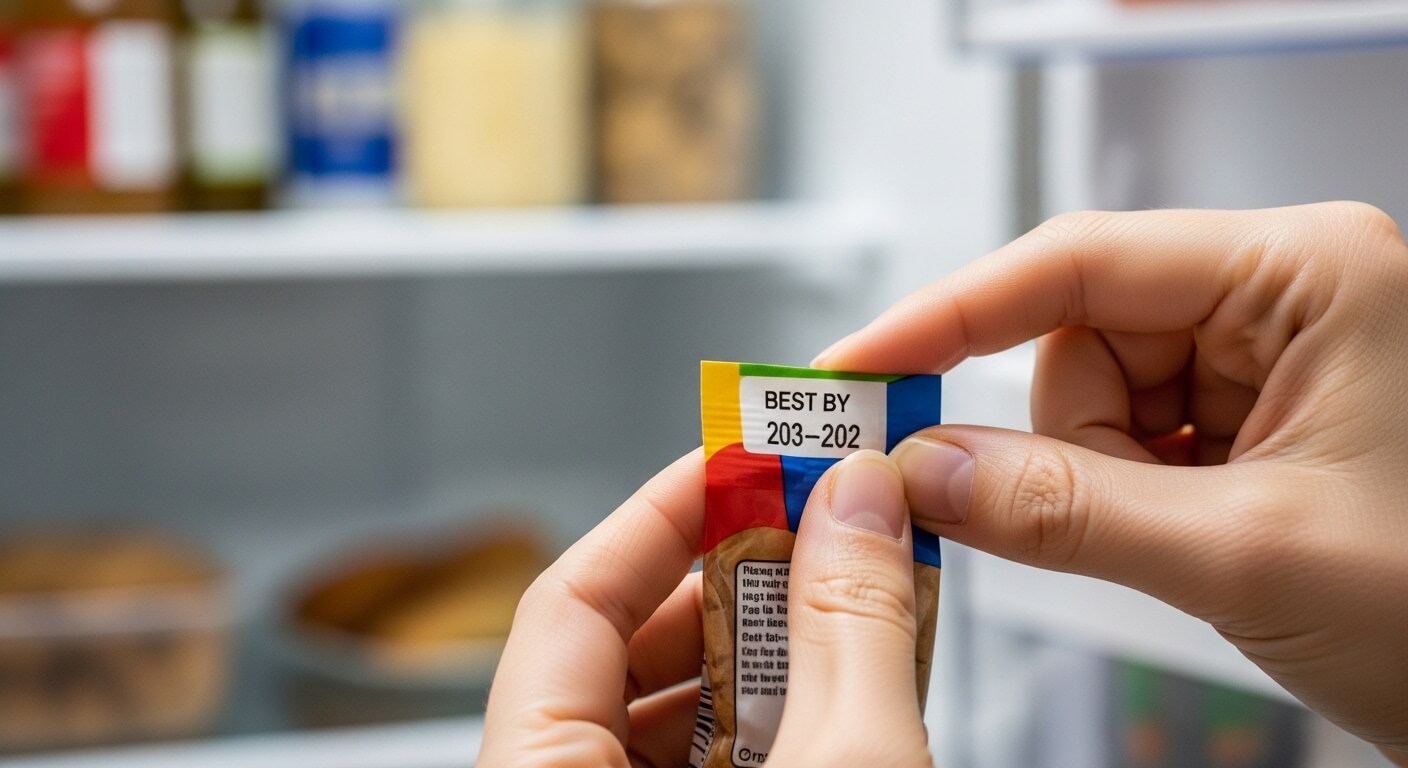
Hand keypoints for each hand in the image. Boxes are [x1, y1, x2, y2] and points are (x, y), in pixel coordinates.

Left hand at [478, 449, 933, 766]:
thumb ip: (850, 625)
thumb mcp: (849, 766)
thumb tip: (856, 502)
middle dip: (745, 585)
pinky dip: (782, 729)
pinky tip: (851, 702)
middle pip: (630, 652)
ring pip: (677, 718)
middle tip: (825, 531)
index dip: (663, 512)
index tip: (744, 458)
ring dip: (776, 661)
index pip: (570, 599)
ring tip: (857, 616)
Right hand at [815, 202, 1407, 762]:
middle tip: (1103, 522)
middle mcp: (1283, 296)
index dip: (951, 313)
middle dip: (1068, 443)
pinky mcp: (1255, 416)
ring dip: (1104, 482)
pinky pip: (1130, 441)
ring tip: (1195, 543)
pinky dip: (1126, 496)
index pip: (1080, 262)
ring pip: (1096, 401)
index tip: (861, 365)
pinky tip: (1192, 537)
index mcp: (1304, 274)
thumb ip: (1063, 509)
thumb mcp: (1242, 552)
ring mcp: (1270, 357)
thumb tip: (924, 472)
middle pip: (1081, 341)